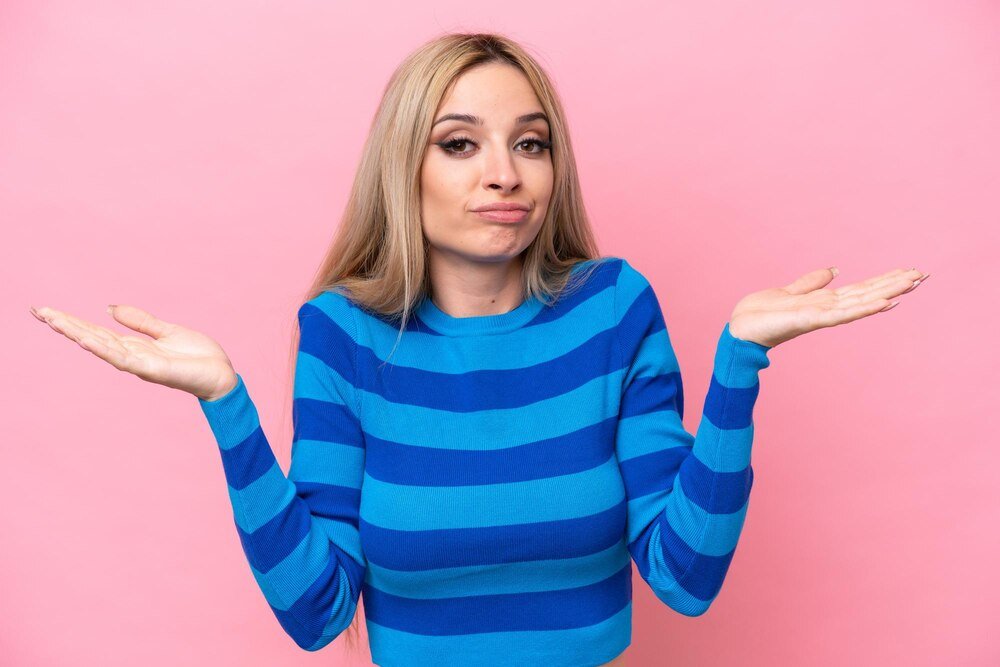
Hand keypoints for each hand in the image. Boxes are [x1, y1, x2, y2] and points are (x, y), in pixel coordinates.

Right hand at [29, 304, 237, 400]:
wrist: (221, 374)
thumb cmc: (198, 356)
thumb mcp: (166, 331)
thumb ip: (139, 321)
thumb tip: (108, 308)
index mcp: (134, 346)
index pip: (96, 331)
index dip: (72, 321)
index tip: (47, 310)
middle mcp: (131, 356)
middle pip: (91, 338)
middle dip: (65, 325)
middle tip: (37, 311)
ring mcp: (139, 364)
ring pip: (101, 347)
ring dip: (77, 333)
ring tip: (53, 320)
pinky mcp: (152, 370)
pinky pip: (123, 358)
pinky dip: (104, 349)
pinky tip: (86, 338)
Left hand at [727, 266, 929, 348]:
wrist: (741, 330)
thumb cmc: (761, 314)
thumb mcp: (790, 291)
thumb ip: (812, 282)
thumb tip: (835, 270)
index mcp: (824, 301)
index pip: (861, 288)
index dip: (884, 279)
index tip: (908, 271)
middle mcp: (829, 309)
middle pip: (868, 293)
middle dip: (895, 284)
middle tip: (923, 274)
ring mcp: (823, 315)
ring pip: (862, 301)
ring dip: (888, 292)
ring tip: (912, 283)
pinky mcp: (812, 320)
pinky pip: (844, 314)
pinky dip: (865, 308)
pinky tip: (885, 302)